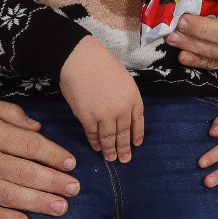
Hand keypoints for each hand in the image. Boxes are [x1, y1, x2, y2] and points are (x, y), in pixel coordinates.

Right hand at [0, 99, 79, 218]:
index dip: (54, 155)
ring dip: (38, 203)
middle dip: (54, 182)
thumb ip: (10, 112)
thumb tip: (38, 128)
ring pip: (10, 195)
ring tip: (61, 207)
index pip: (29, 145)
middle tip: (75, 189)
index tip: (71, 164)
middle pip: (25, 172)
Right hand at [60, 36, 144, 161]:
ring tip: (111, 159)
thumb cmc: (99, 63)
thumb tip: (119, 114)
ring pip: (109, 137)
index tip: (137, 144)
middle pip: (124, 133)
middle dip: (124, 148)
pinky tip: (97, 148)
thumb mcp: (122, 78)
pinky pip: (93, 134)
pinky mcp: (88, 118)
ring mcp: (105, 115)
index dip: (137, 134)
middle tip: (125, 160)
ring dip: (110, 149)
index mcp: (133, 97)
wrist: (79, 59)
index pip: (138, 121)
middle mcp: (122, 109)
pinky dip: (95, 142)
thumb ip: (123, 97)